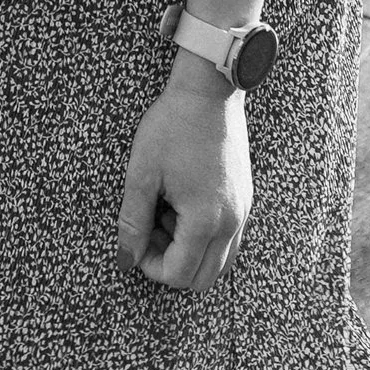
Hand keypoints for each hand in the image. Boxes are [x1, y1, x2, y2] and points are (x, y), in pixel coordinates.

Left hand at [118, 70, 252, 287]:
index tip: (134, 239)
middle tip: (149, 232)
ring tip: (166, 216)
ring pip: (219, 262)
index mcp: (205, 220)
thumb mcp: (142, 174)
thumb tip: (125, 260)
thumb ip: (132, 222)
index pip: (178, 274)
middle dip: (171, 265)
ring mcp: (243, 211)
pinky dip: (204, 237)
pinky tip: (183, 205)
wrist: (209, 90)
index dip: (149, 266)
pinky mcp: (245, 199)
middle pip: (203, 279)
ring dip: (189, 252)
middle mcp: (232, 222)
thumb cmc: (172, 126)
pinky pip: (228, 238)